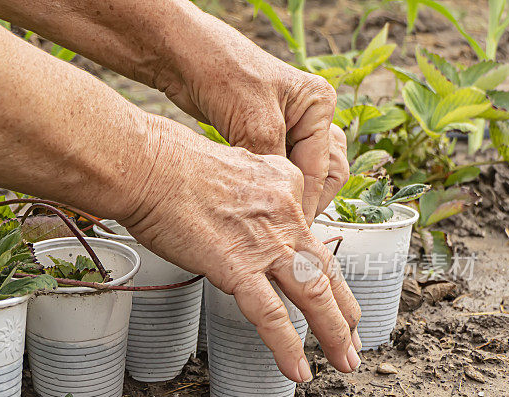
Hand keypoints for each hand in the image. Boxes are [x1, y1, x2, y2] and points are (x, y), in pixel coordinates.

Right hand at [120, 116, 360, 381]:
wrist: (148, 165)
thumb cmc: (171, 163)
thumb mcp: (231, 165)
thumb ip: (248, 191)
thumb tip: (241, 213)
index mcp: (284, 185)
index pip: (307, 233)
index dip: (318, 266)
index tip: (323, 288)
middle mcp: (285, 214)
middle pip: (325, 269)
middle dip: (345, 309)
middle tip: (355, 337)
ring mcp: (265, 243)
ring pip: (313, 295)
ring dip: (334, 333)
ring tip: (346, 361)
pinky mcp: (238, 267)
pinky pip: (271, 316)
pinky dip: (287, 348)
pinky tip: (297, 371)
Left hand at [154, 19, 347, 221]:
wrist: (184, 57)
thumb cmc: (221, 69)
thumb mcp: (253, 121)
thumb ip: (271, 162)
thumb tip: (280, 202)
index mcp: (317, 104)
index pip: (323, 168)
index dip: (306, 202)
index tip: (290, 227)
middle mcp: (307, 116)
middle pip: (323, 173)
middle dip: (307, 200)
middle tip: (285, 225)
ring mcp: (285, 127)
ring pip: (300, 175)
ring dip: (289, 196)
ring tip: (271, 217)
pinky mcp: (262, 137)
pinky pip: (276, 171)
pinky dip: (270, 188)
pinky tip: (255, 202)